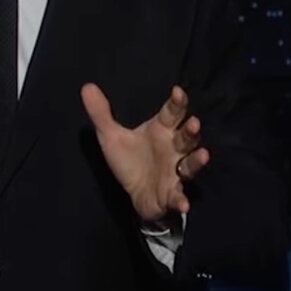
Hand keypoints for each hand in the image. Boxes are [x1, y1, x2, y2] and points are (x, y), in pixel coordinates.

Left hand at [80, 83, 210, 224]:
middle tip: (194, 123)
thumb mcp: (111, 137)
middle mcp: (174, 149)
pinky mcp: (172, 194)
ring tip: (203, 154)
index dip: (177, 102)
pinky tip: (183, 204)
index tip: (178, 91)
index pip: (172, 113)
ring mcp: (176, 171)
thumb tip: (86, 86)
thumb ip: (101, 114)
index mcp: (162, 130)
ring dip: (196, 160)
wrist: (135, 194)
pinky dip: (181, 200)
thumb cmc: (130, 160)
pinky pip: (179, 196)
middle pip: (186, 137)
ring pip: (190, 164)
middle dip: (191, 131)